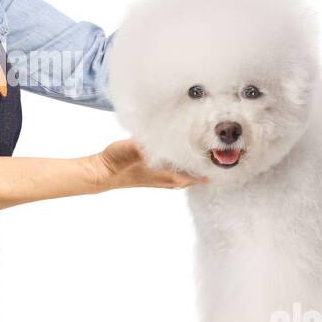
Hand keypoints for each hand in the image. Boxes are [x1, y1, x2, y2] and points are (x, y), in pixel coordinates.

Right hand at [86, 138, 207, 192]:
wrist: (100, 173)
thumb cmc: (116, 162)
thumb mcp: (130, 150)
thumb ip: (144, 146)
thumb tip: (156, 141)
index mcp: (163, 175)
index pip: (192, 176)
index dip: (206, 171)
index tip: (220, 164)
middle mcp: (163, 179)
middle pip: (191, 180)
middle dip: (203, 172)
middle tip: (215, 162)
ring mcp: (157, 179)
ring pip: (182, 179)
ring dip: (192, 172)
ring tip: (201, 163)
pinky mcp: (150, 176)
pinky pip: (172, 176)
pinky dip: (180, 171)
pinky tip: (178, 162)